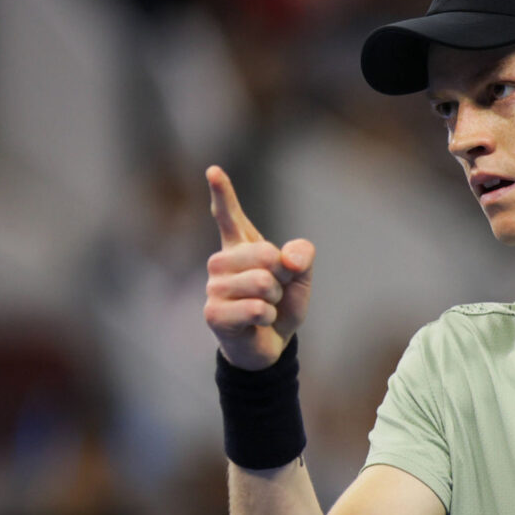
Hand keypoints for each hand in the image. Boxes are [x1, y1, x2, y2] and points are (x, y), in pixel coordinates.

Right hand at [203, 166, 314, 369]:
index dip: (223, 193)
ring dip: (275, 300)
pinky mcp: (213, 312)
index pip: (230, 216)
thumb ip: (301, 256)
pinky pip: (256, 308)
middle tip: (274, 293)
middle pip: (266, 254)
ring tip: (263, 307)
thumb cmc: (281, 305)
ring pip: (262, 283)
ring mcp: (214, 286)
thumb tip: (288, 258)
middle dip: (282, 276)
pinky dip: (267, 317)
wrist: (271, 343)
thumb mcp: (300, 277)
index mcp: (241, 246)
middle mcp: (221, 262)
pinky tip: (257, 322)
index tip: (214, 170)